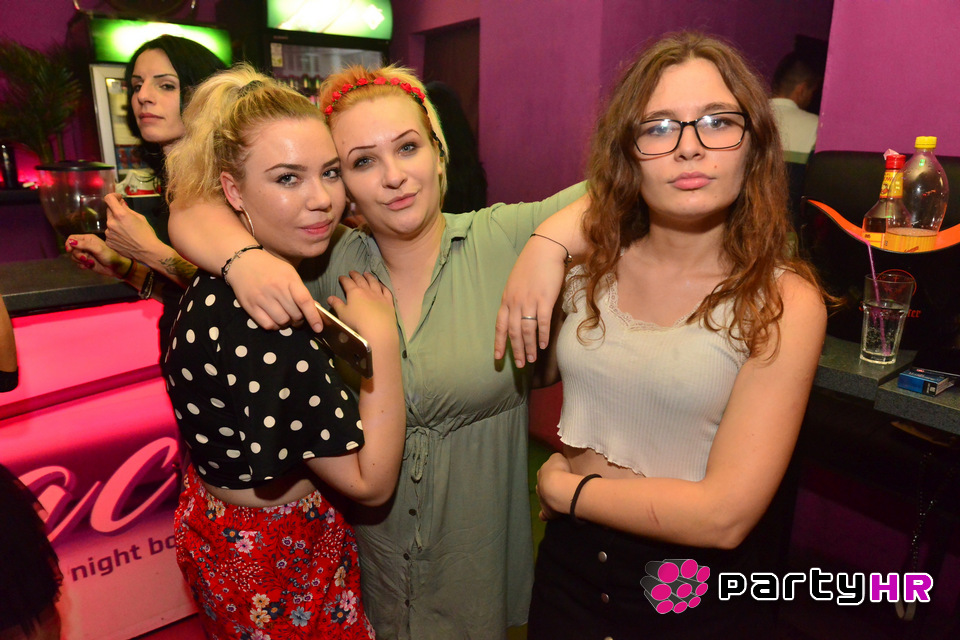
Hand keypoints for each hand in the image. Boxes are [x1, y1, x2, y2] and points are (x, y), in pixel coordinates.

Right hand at [65, 234, 131, 278]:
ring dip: (81, 261)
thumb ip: (84, 245)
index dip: (69, 243)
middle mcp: (85, 245)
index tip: (70, 250)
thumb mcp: (97, 248)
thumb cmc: (109, 255)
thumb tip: (70, 242)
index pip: (72, 238)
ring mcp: (85, 254)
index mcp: (88, 239)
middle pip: (72, 249)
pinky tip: (90, 266)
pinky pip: (78, 263)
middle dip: (78, 255)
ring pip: (74, 257)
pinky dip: (83, 265)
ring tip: (90, 262)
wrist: (115, 268)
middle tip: (86, 258)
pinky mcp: (86, 262)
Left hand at [104, 193, 162, 262]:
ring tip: (127, 232)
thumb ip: (128, 210)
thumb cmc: (147, 234)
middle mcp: (111, 223)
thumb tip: (121, 204)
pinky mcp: (108, 242)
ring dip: (116, 224)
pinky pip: (110, 234)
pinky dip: (115, 234)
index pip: (109, 199)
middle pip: (109, 211)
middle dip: (116, 211)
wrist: (148, 252)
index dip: (113, 196)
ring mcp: (108, 233)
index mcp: (120, 215)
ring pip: (110, 223)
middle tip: (126, 218)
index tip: (118, 199)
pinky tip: (124, 239)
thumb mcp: (141, 218)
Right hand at [226, 249, 323, 330]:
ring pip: (282, 321)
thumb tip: (315, 309)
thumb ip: (300, 291)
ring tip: (285, 317)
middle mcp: (275, 289)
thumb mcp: (289, 273)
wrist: (243, 262)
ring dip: (287, 323)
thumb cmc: (271, 268)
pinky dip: (274, 326)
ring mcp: (262, 298)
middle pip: (295, 314)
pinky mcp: (250, 306)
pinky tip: (274, 319)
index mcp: (289, 279)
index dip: (313, 316)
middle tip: (297, 316)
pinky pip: (268, 325)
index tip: (318, 328)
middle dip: (299, 319)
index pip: (304, 301)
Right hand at [327, 271, 396, 346]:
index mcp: (354, 292)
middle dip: (355, 275)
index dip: (344, 279)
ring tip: (366, 273)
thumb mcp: (342, 314)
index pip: (347, 282)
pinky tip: (381, 285)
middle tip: (352, 272)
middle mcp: (367, 290)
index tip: (341, 277)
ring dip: (369, 277)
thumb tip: (330, 297)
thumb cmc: (357, 323)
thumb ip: (336, 304)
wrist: (377, 331)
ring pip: (374, 282)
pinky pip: (386, 290)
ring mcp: (379, 295)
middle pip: (360, 279)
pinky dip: (383, 286)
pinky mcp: (388, 301)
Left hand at [494, 236, 567, 367]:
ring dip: (529, 347)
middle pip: (513, 332)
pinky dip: (542, 335)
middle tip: (520, 365)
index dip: (499, 343)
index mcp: (506, 299)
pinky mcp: (544, 299)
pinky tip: (543, 345)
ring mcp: (529, 301)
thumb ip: (515, 299)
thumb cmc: (531, 264)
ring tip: (532, 359)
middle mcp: (515, 302)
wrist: (544, 248)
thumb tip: (517, 313)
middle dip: (516, 350)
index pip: (500, 326)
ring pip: (527, 330)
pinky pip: (541, 322)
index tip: (498, 358)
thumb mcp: (516, 283)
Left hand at [536, 453, 571, 520]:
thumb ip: (556, 460)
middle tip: (557, 488)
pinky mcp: (546, 511)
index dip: (551, 474)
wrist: (557, 486)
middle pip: (542, 485)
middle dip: (548, 486)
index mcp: (542, 472)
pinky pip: (544, 514)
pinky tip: (546, 516)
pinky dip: (544, 515)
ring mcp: (541, 499)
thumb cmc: (559, 470)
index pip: (545, 472)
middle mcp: (539, 485)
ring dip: (547, 499)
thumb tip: (558, 462)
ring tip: (556, 500)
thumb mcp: (558, 458)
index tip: (558, 476)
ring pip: (543, 498)